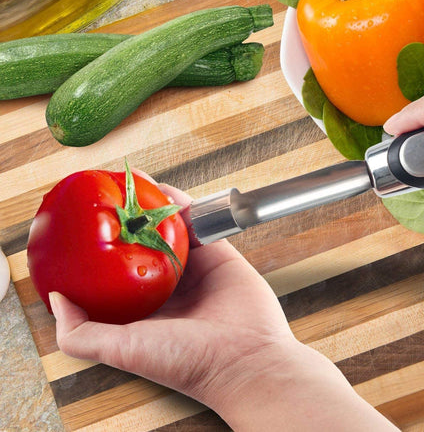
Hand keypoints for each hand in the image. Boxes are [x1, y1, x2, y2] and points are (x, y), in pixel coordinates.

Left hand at [50, 175, 397, 430]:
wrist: (246, 359)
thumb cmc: (187, 361)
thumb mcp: (122, 350)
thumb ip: (81, 333)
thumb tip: (55, 301)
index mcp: (146, 309)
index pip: (118, 271)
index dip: (102, 248)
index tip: (87, 227)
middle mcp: (169, 287)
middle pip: (144, 244)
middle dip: (128, 220)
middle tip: (112, 196)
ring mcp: (195, 268)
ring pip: (171, 231)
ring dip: (154, 207)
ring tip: (135, 184)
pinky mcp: (219, 254)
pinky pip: (198, 224)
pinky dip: (183, 206)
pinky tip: (166, 192)